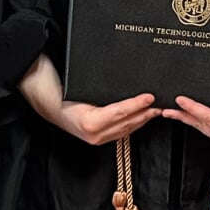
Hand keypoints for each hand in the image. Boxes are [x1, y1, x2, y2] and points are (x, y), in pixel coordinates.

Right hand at [18, 54, 159, 144]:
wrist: (46, 104)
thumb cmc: (59, 91)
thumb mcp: (78, 84)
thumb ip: (98, 82)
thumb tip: (118, 70)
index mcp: (88, 122)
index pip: (119, 113)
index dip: (136, 105)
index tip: (150, 97)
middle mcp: (93, 135)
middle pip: (127, 123)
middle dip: (146, 112)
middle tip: (162, 100)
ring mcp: (96, 139)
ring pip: (126, 129)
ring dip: (143, 118)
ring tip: (157, 106)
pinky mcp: (98, 138)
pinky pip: (121, 132)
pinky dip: (133, 123)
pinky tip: (142, 114)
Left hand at [161, 96, 209, 150]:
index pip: (209, 117)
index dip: (193, 108)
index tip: (179, 99)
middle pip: (201, 123)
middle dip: (182, 113)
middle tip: (164, 104)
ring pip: (202, 127)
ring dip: (185, 118)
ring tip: (167, 110)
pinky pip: (208, 129)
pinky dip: (195, 121)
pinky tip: (184, 115)